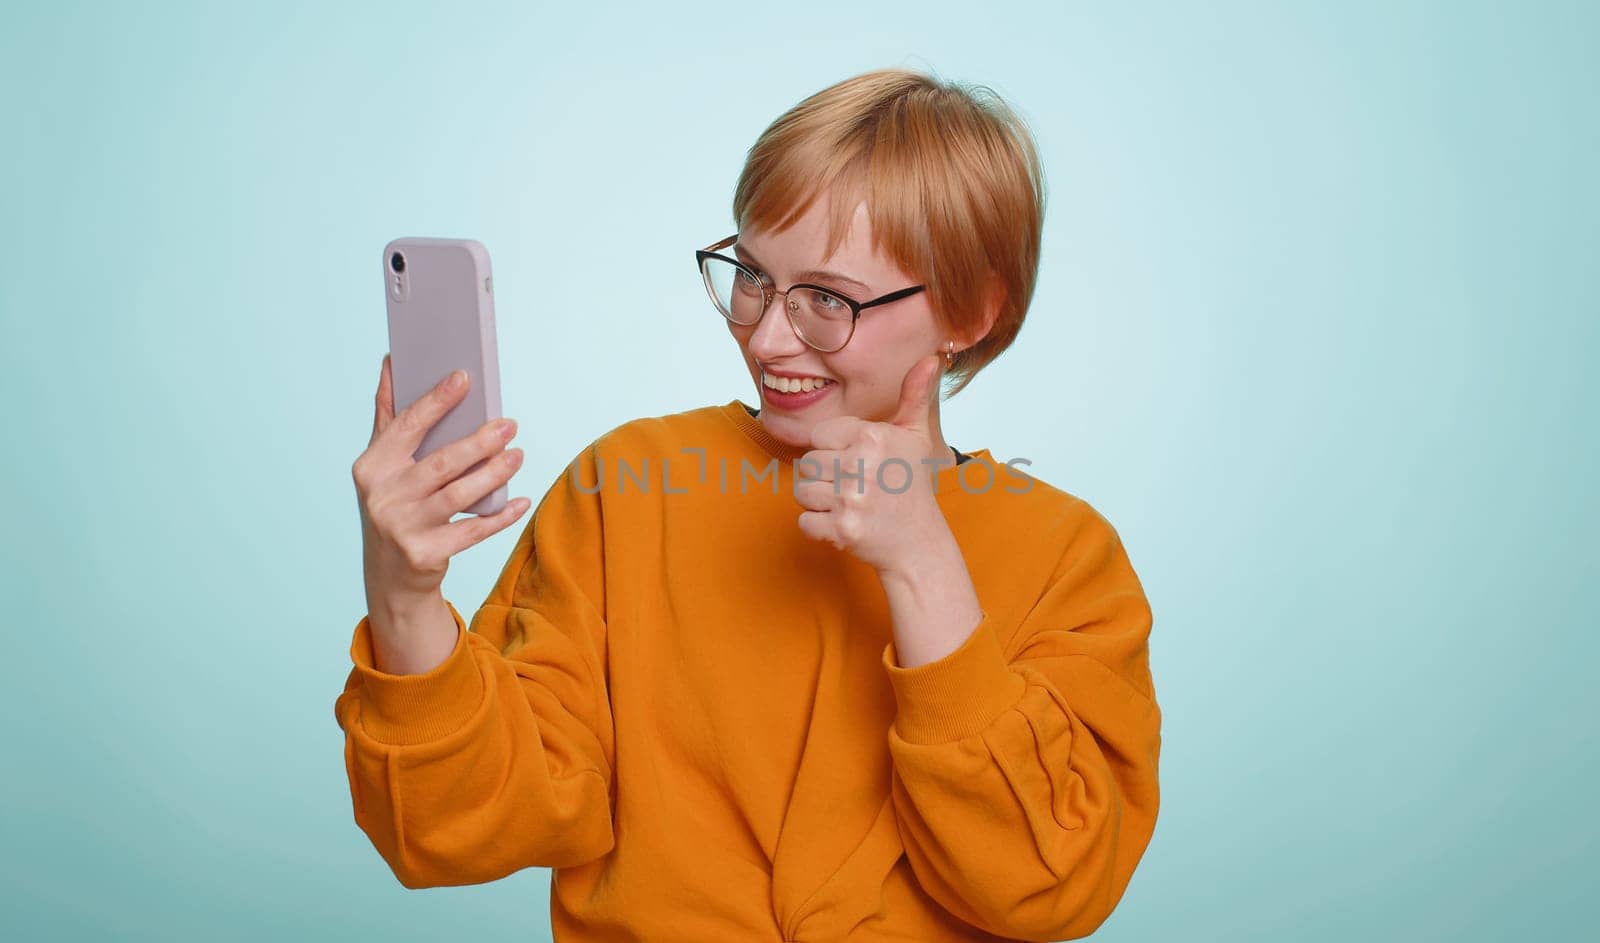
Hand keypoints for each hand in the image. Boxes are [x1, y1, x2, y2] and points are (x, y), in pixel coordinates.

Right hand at [351, 354, 530, 610]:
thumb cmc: (394, 505)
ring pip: (459, 495)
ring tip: (517, 455)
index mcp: (372, 466)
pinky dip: (500, 516)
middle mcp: (383, 496)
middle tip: (509, 425)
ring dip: (494, 474)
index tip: (464, 378)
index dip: (437, 401)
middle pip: (440, 463)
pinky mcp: (425, 554)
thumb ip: (388, 416)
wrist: (391, 575)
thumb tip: (391, 362)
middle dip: (479, 442)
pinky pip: (473, 531)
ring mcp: (403, 527)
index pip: (407, 426)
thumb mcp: (382, 465)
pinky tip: (520, 501)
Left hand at [794, 354, 954, 574]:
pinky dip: (818, 527)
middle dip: (823, 477)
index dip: (833, 451)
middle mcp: (860, 465)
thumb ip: (915, 396)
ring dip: (819, 502)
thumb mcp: (915, 436)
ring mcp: (850, 499)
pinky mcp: (841, 529)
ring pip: (801, 492)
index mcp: (872, 437)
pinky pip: (804, 521)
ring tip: (847, 504)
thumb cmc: (912, 486)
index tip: (855, 464)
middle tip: (851, 488)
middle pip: (806, 464)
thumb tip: (931, 357)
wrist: (919, 543)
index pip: (819, 436)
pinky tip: (843, 524)